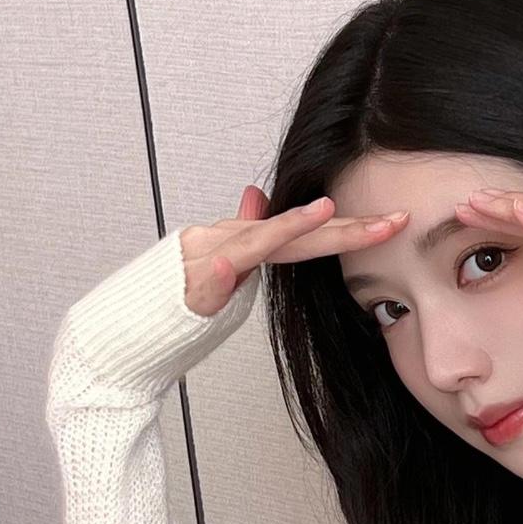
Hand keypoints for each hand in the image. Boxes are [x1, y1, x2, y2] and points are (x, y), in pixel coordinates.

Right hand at [179, 185, 409, 317]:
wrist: (127, 324)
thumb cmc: (174, 297)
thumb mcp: (218, 265)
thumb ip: (242, 233)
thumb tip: (258, 199)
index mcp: (245, 245)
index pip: (307, 234)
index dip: (351, 228)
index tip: (394, 222)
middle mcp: (228, 243)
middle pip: (296, 234)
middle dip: (349, 228)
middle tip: (394, 221)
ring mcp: (205, 261)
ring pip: (253, 241)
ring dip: (288, 226)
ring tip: (325, 212)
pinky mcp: (186, 288)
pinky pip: (203, 278)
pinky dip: (214, 270)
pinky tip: (223, 263)